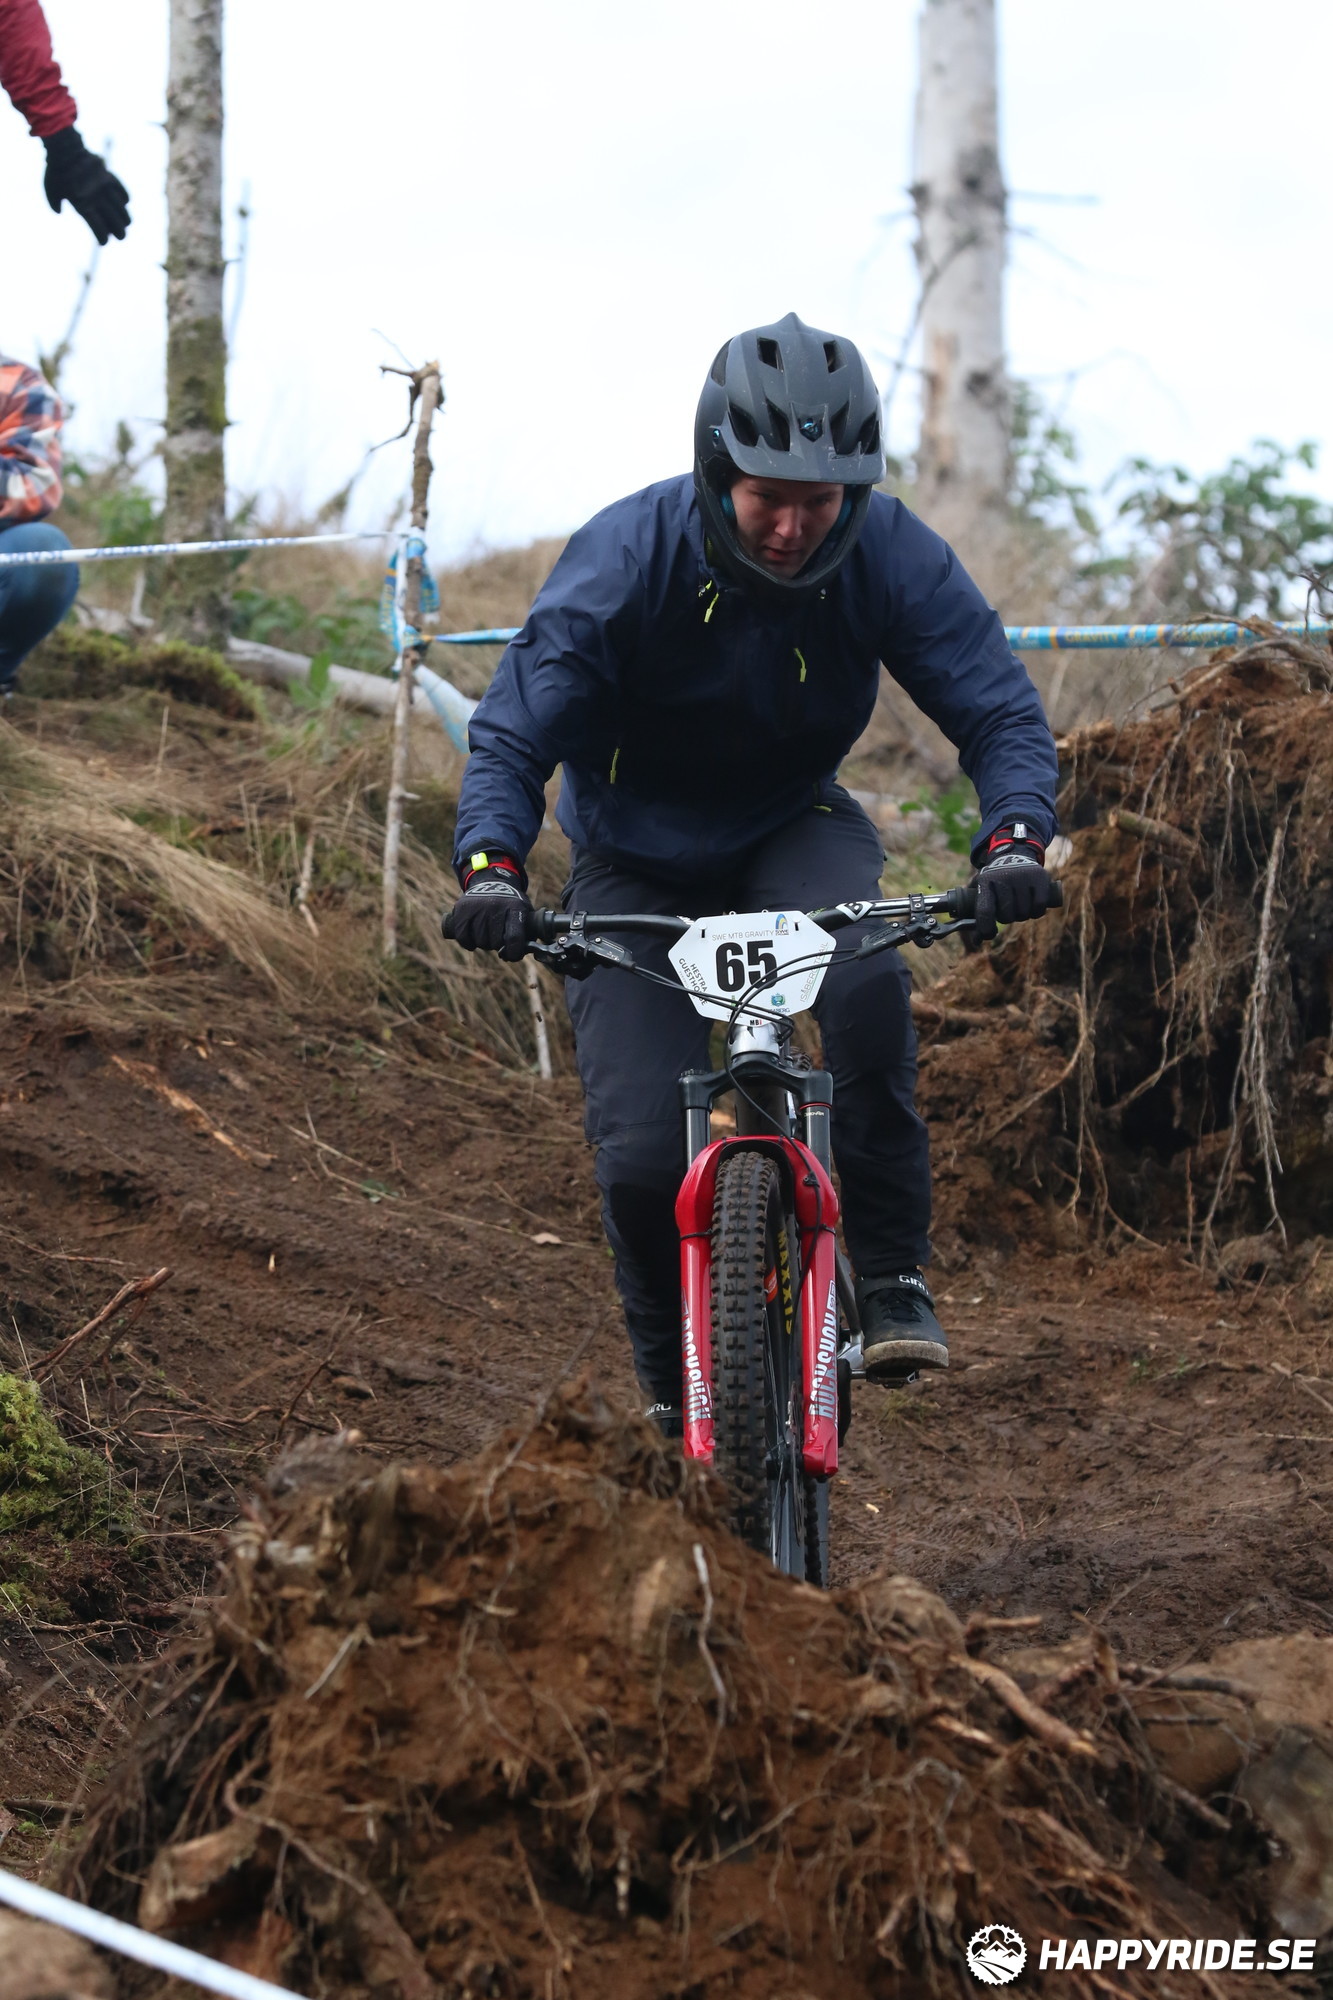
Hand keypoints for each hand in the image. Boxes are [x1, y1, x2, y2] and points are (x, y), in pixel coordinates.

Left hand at [43, 127, 130, 244]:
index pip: (98, 228)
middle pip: (114, 222)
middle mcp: (97, 200)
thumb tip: (59, 212)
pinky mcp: (109, 177)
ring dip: (125, 218)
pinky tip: (125, 202)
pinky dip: (125, 197)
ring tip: (126, 223)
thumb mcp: (50, 190)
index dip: (102, 238)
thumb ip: (55, 204)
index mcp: (82, 206)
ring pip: (121, 209)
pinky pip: (122, 190)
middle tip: (121, 237)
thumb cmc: (55, 172)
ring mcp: (104, 188)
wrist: (65, 150)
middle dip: (119, 232)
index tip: (104, 242)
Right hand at [442, 860, 531, 960]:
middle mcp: (495, 905)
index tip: (512, 955)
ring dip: (484, 943)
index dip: (514, 953)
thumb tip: (534, 951)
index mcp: (515, 907)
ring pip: (480, 941)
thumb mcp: (525, 910)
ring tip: (487, 934)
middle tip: (499, 939)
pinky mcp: (462, 909)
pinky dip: (468, 942)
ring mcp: (477, 906)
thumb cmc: (511, 904)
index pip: (514, 938)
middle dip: (498, 946)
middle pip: (495, 942)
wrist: (491, 882)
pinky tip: (473, 939)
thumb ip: (530, 931)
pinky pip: (463, 937)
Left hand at [973, 823, 1057, 940]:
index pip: (984, 911)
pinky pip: (1039, 907)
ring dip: (1022, 915)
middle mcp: (1003, 878)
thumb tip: (977, 942)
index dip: (985, 929)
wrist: (1014, 853)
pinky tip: (1032, 907)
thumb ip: (976, 913)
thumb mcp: (981, 888)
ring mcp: (1022, 877)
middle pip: (1006, 916)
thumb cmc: (995, 879)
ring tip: (1019, 906)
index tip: (988, 935)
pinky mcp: (1040, 877)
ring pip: (1023, 913)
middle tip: (1008, 911)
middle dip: (1006, 918)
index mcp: (986, 881)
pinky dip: (1036, 912)